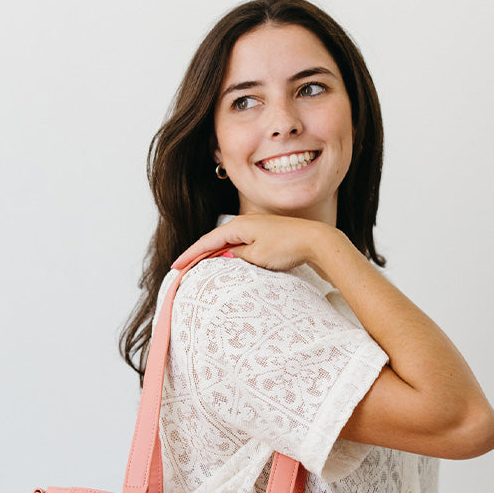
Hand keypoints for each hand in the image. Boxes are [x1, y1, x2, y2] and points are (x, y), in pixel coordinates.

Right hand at [172, 214, 340, 273]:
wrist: (317, 241)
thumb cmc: (288, 247)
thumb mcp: (256, 257)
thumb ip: (236, 257)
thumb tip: (225, 257)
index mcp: (239, 225)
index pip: (207, 242)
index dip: (190, 255)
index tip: (176, 266)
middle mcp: (246, 223)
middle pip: (215, 241)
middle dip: (198, 255)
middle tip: (183, 269)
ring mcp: (257, 229)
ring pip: (229, 243)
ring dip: (215, 256)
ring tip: (200, 269)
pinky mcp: (267, 236)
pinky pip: (242, 245)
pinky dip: (230, 255)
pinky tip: (229, 264)